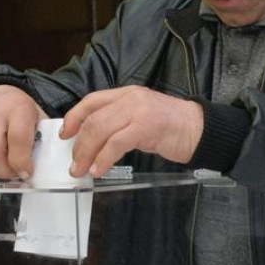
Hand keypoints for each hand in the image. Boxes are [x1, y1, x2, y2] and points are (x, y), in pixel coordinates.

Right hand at [0, 85, 46, 178]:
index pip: (18, 139)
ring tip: (3, 158)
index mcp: (18, 107)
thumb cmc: (20, 111)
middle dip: (5, 170)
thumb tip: (40, 168)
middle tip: (14, 172)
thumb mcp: (38, 121)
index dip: (22, 161)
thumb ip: (41, 142)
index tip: (26, 172)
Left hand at [63, 86, 203, 177]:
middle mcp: (131, 98)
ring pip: (100, 130)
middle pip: (93, 119)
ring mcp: (139, 111)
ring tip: (82, 170)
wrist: (200, 129)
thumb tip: (94, 140)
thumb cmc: (172, 128)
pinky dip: (103, 159)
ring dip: (87, 153)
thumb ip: (120, 122)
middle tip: (74, 164)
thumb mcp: (142, 118)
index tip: (65, 134)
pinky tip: (99, 170)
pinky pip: (116, 143)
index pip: (92, 101)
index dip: (74, 117)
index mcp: (128, 93)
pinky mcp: (146, 126)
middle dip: (79, 144)